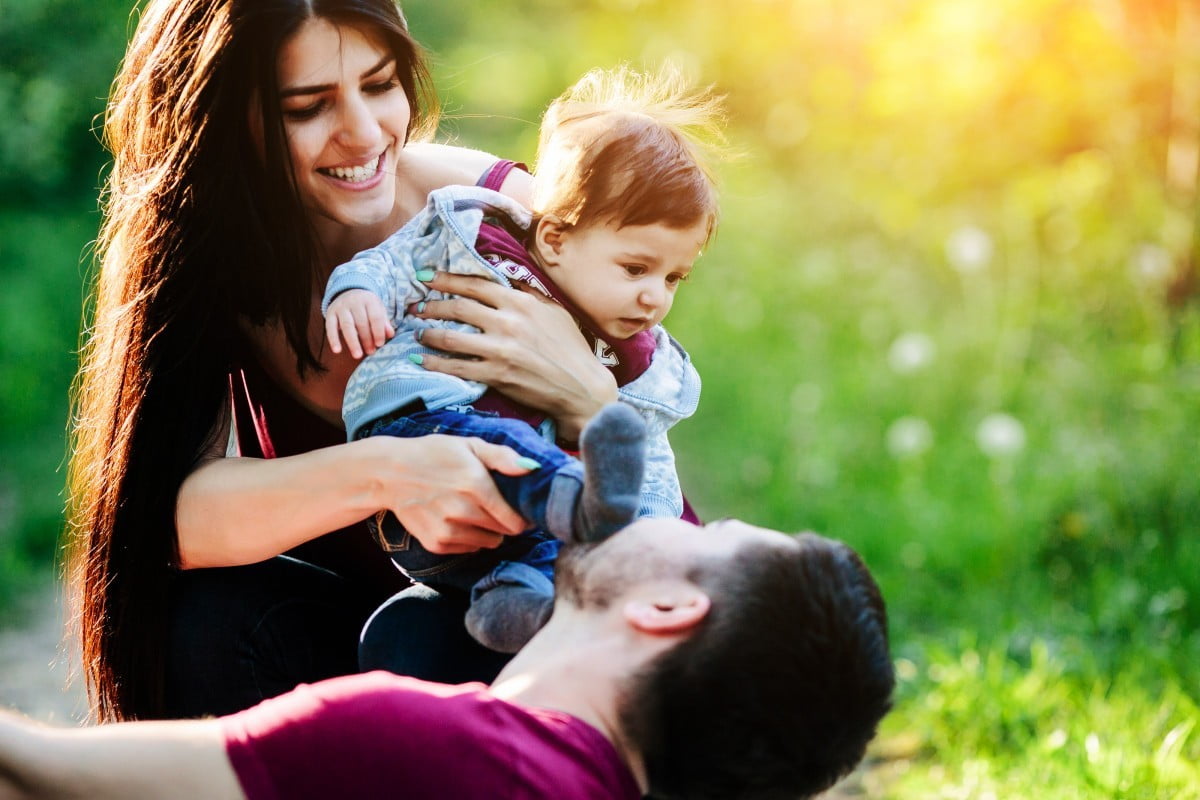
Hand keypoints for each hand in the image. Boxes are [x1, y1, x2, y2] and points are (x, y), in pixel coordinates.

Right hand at [326, 289, 393, 358]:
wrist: (349, 291)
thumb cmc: (367, 306)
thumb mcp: (378, 309)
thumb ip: (384, 322)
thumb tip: (390, 334)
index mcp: (369, 300)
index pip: (375, 317)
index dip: (378, 331)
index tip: (380, 344)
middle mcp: (354, 301)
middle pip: (361, 323)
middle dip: (366, 339)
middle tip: (370, 352)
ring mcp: (341, 307)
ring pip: (347, 326)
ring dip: (353, 342)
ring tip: (358, 355)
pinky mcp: (330, 313)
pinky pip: (330, 327)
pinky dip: (333, 339)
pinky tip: (337, 350)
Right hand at [372, 434, 533, 553]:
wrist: (389, 474)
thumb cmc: (433, 455)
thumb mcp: (469, 446)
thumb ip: (503, 457)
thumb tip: (533, 468)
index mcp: (476, 485)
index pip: (516, 521)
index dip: (523, 518)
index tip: (521, 509)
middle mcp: (463, 511)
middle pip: (505, 532)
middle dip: (506, 522)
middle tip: (494, 506)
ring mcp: (448, 530)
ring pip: (489, 542)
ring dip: (489, 531)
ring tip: (474, 511)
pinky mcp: (436, 543)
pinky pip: (469, 549)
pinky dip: (470, 538)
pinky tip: (457, 519)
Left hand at [410, 272, 618, 439]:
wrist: (581, 387)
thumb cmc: (571, 349)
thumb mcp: (554, 312)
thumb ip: (528, 295)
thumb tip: (507, 281)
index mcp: (519, 303)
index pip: (474, 285)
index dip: (446, 279)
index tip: (427, 278)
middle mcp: (507, 323)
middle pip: (457, 308)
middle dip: (431, 306)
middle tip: (416, 307)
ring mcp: (500, 350)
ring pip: (451, 337)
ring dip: (428, 334)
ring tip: (417, 333)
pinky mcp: (496, 376)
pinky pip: (456, 368)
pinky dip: (434, 363)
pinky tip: (421, 360)